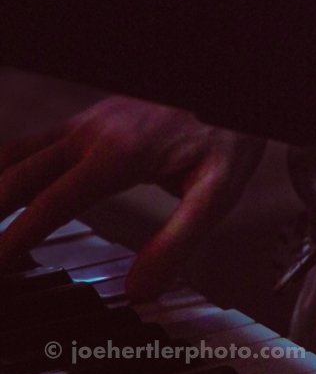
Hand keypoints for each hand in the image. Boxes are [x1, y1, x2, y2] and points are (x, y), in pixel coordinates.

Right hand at [0, 94, 264, 297]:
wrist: (234, 82)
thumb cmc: (229, 133)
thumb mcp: (217, 191)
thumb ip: (178, 241)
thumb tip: (140, 291)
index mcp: (120, 152)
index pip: (53, 201)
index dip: (17, 236)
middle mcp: (95, 131)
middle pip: (23, 172)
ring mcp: (91, 120)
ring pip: (23, 150)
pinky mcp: (94, 118)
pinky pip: (39, 142)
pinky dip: (13, 168)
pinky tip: (6, 189)